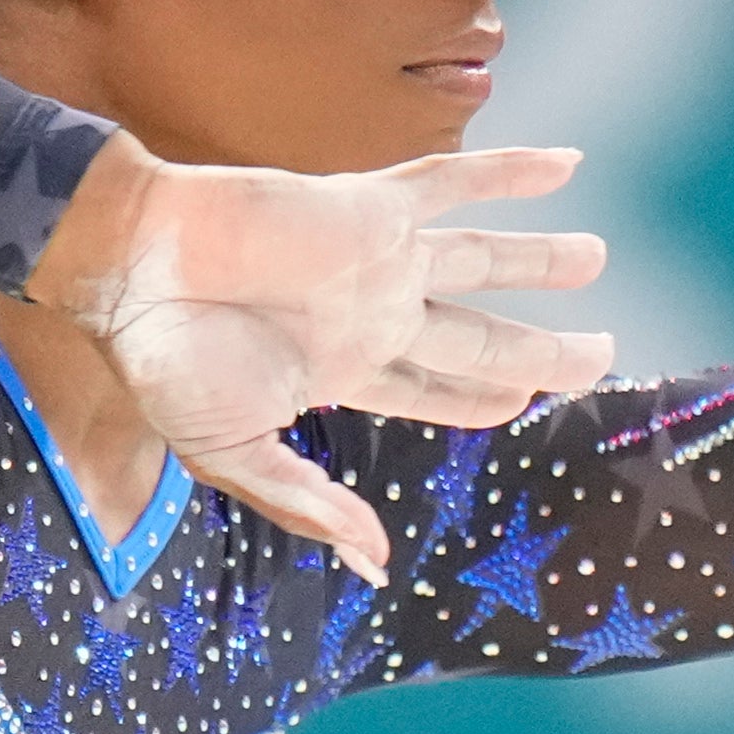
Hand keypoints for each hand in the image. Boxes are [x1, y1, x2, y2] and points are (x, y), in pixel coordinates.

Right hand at [43, 144, 609, 574]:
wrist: (129, 267)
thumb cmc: (164, 365)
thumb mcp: (235, 457)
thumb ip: (309, 506)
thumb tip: (377, 567)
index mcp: (344, 374)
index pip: (439, 392)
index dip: (489, 399)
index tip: (533, 400)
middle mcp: (373, 317)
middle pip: (481, 337)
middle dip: (544, 348)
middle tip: (604, 350)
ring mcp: (376, 260)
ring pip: (482, 259)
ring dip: (541, 259)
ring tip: (599, 258)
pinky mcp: (369, 208)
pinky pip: (455, 182)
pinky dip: (511, 174)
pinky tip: (569, 167)